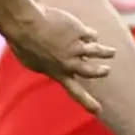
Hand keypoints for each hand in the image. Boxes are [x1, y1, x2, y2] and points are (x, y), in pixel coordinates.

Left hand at [0, 4, 114, 92]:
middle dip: (101, 72)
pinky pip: (90, 34)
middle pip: (92, 71)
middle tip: (106, 70)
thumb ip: (45, 66)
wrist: (25, 24)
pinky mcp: (80, 31)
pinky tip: (86, 32)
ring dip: (106, 52)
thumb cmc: (22, 42)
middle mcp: (70, 63)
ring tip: (112, 52)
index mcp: (58, 73)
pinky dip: (89, 34)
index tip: (98, 110)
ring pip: (97, 51)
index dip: (88, 102)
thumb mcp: (32, 62)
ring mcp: (76, 47)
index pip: (76, 92)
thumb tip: (50, 67)